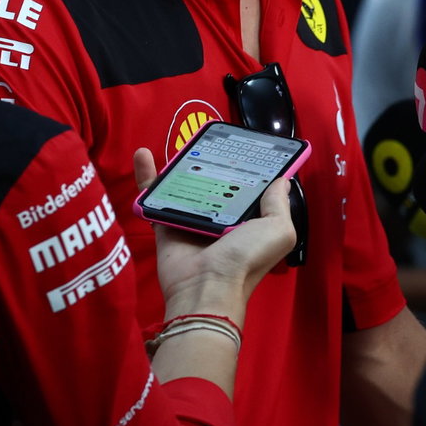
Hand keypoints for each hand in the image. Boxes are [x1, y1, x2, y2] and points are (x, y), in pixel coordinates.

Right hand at [132, 147, 296, 322]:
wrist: (205, 288)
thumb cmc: (245, 259)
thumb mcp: (278, 231)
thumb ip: (279, 205)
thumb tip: (282, 181)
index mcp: (248, 220)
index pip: (249, 188)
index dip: (249, 167)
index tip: (246, 145)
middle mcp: (221, 218)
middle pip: (216, 182)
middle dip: (214, 161)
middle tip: (211, 137)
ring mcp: (191, 219)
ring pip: (185, 184)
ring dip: (180, 163)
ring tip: (181, 139)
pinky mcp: (165, 223)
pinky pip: (154, 196)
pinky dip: (147, 176)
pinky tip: (143, 154)